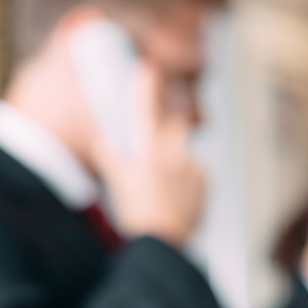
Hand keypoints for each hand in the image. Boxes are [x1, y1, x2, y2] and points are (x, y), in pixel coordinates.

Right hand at [90, 62, 204, 247]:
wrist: (161, 239)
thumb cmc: (134, 211)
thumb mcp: (116, 179)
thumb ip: (109, 153)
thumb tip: (102, 133)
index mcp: (147, 150)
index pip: (146, 108)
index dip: (148, 85)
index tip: (149, 68)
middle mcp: (172, 153)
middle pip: (177, 122)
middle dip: (171, 122)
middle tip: (159, 141)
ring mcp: (191, 166)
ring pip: (184, 152)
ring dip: (176, 161)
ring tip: (163, 186)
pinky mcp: (205, 180)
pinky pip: (196, 171)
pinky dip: (187, 178)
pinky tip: (177, 194)